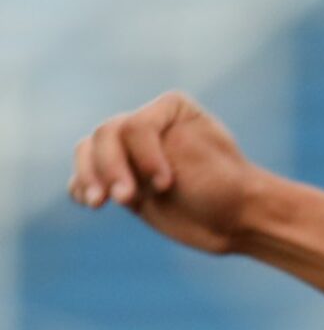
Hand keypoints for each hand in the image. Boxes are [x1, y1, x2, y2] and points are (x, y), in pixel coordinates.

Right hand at [68, 92, 263, 252]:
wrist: (236, 221)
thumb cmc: (225, 186)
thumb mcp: (195, 155)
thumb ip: (151, 141)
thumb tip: (109, 133)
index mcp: (170, 108)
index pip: (135, 125)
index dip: (143, 156)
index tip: (166, 183)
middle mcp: (147, 125)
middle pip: (105, 137)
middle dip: (110, 169)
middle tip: (125, 200)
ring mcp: (132, 154)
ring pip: (88, 153)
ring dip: (89, 177)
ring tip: (98, 204)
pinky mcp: (123, 180)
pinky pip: (86, 177)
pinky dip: (81, 187)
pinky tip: (88, 201)